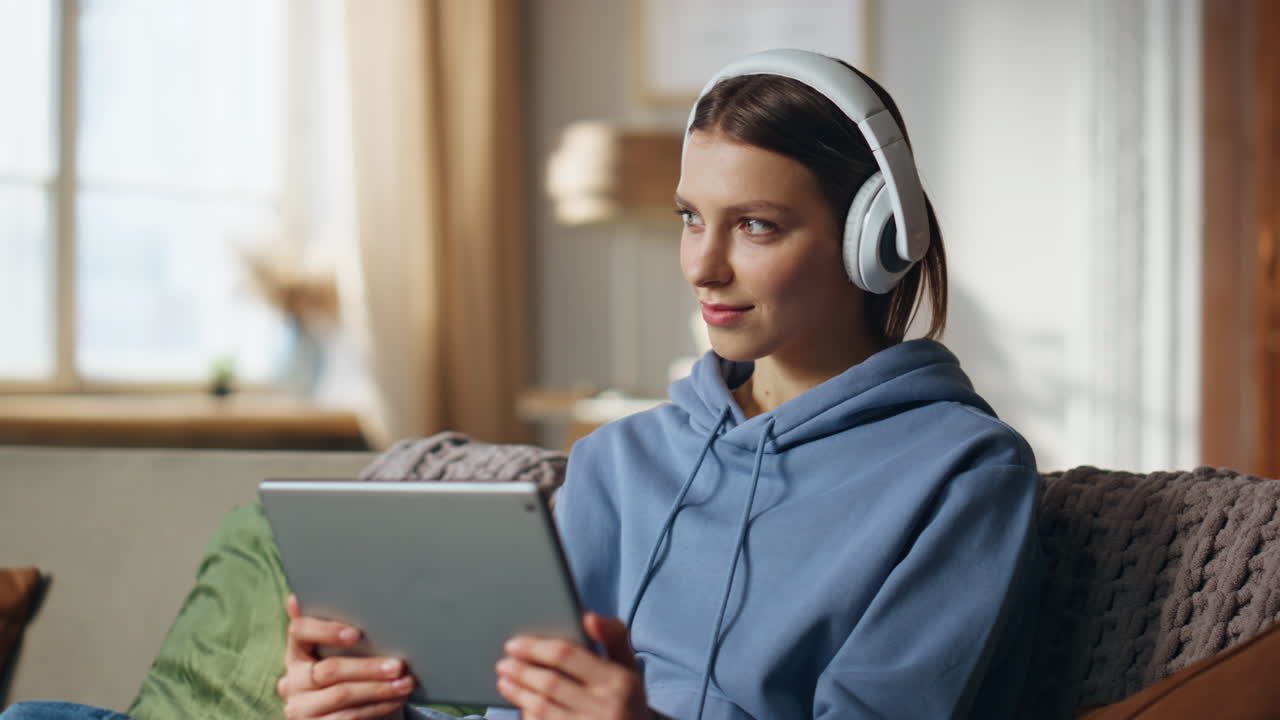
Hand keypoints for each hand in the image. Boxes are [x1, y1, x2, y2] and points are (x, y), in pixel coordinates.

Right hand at [277, 594, 414, 719]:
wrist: (347, 713)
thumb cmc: (349, 672)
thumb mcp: (340, 650)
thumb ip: (333, 626)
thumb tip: (301, 595)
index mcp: (295, 653)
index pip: (299, 632)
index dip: (326, 630)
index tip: (356, 633)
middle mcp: (292, 682)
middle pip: (329, 670)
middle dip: (368, 667)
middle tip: (399, 664)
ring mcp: (300, 709)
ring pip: (342, 695)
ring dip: (380, 689)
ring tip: (406, 683)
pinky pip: (349, 717)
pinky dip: (377, 707)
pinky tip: (396, 700)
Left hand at [496, 612, 655, 719]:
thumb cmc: (626, 696)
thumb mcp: (630, 665)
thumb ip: (613, 635)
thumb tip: (588, 617)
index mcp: (619, 680)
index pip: (567, 655)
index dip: (535, 648)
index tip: (514, 644)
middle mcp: (607, 706)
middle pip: (550, 684)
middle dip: (521, 671)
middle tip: (502, 663)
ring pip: (543, 708)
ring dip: (518, 693)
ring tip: (504, 681)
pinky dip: (529, 716)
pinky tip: (521, 705)